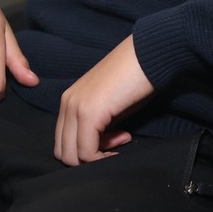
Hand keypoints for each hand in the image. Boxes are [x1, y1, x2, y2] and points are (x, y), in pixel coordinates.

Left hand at [55, 36, 152, 165]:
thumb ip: (100, 124)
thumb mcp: (111, 105)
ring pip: (72, 156)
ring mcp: (75, 107)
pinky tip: (124, 139)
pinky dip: (103, 157)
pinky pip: (87, 151)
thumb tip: (100, 145)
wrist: (149, 53)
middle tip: (118, 142)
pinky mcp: (88, 113)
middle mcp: (67, 103)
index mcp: (69, 100)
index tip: (116, 137)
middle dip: (90, 157)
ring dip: (97, 158)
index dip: (89, 149)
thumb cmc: (136, 77)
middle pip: (64, 152)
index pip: (64, 142)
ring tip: (123, 138)